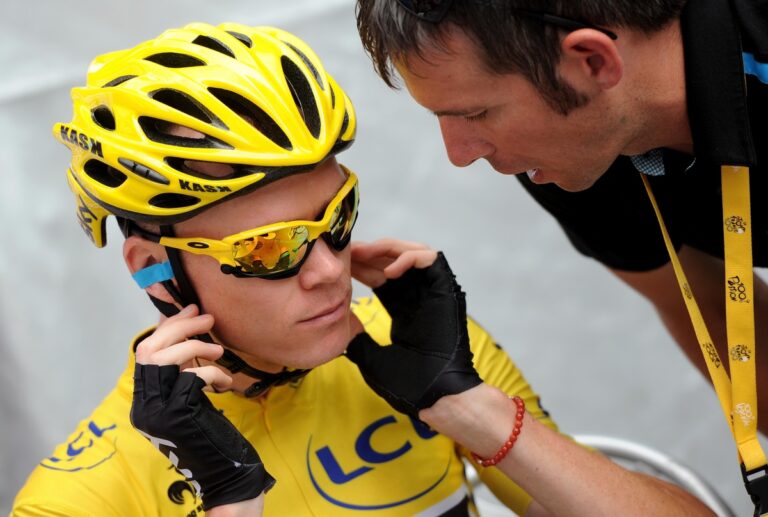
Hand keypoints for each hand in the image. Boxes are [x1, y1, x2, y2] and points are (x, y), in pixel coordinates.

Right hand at [130, 305, 274, 509]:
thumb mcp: (192, 399)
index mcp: (145, 401)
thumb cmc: (212, 436)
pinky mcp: (178, 417)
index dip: (168, 327)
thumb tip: (189, 331)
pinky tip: (226, 381)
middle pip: (150, 349)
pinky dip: (211, 371)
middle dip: (180, 327)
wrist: (224, 477)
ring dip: (195, 346)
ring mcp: (157, 413)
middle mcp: (144, 407)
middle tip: (207, 318)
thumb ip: (184, 372)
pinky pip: (191, 378)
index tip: (192, 309)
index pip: (145, 351)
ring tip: (219, 351)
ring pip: (164, 359)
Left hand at [345, 251, 481, 417]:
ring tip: (363, 255)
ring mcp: (433, 292)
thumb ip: (358, 342)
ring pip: (412, 251)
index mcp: (405, 310)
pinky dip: (408, 258)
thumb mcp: (373, 359)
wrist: (437, 396)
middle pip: (394, 260)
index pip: (380, 277)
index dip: (361, 268)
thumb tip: (341, 334)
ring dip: (386, 249)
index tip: (340, 265)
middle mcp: (419, 297)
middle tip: (345, 252)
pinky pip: (429, 258)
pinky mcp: (445, 289)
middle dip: (369, 253)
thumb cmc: (410, 385)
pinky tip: (387, 273)